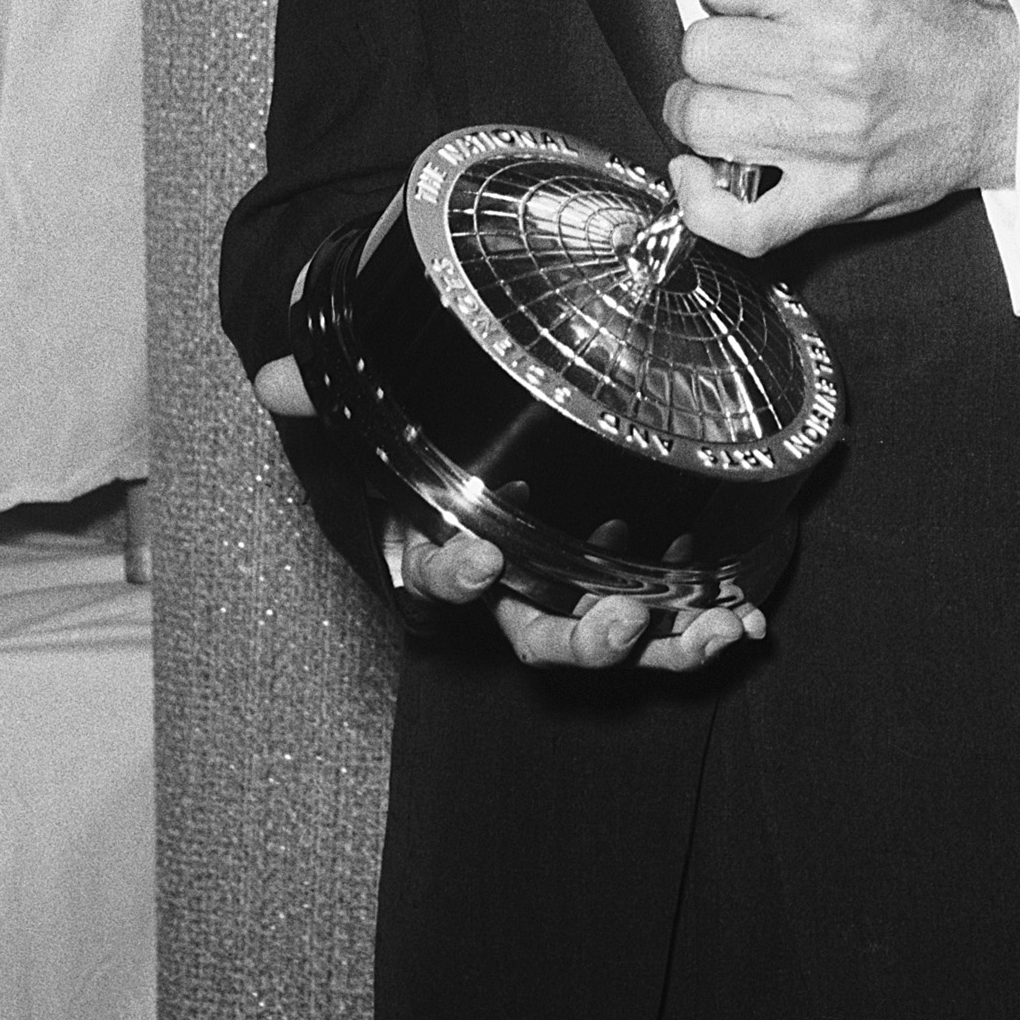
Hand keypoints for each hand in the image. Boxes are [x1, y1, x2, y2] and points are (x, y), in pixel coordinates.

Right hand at [249, 359, 758, 670]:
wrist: (481, 442)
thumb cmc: (439, 441)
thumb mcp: (391, 412)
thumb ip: (338, 397)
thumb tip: (274, 376)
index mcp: (457, 550)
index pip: (444, 579)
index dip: (458, 576)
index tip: (482, 556)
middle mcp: (519, 588)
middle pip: (543, 636)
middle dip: (584, 641)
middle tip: (619, 622)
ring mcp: (578, 591)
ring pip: (617, 640)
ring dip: (665, 643)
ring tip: (709, 629)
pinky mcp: (636, 578)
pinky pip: (670, 617)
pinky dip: (708, 621)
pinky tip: (745, 617)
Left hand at [663, 0, 1019, 259]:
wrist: (1000, 96)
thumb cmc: (937, 20)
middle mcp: (831, 64)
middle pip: (701, 48)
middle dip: (714, 38)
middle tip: (745, 42)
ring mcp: (827, 139)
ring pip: (701, 120)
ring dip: (701, 106)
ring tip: (728, 95)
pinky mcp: (831, 196)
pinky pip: (740, 220)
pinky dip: (705, 202)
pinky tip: (702, 171)